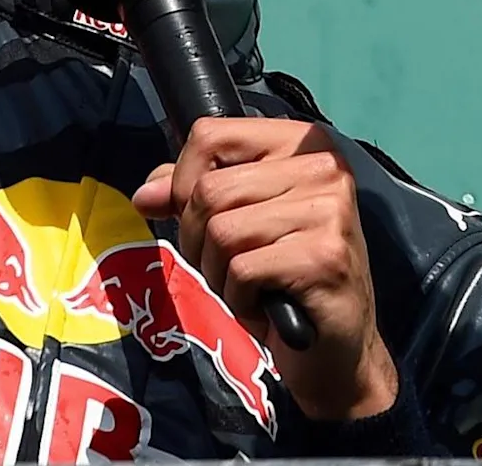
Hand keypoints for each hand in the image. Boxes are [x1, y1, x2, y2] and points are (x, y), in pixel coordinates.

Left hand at [134, 118, 399, 423]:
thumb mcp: (235, 225)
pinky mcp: (325, 256)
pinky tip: (268, 304)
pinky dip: (239, 298)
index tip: (202, 220)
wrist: (336, 346)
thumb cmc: (282, 278)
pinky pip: (242, 269)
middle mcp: (322, 166)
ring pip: (221, 231)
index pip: (210, 135)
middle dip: (198, 241)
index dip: (184, 183)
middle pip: (209, 190)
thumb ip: (190, 197)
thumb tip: (145, 195)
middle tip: (230, 267)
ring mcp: (329, 209)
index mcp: (301, 142)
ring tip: (252, 286)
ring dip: (220, 274)